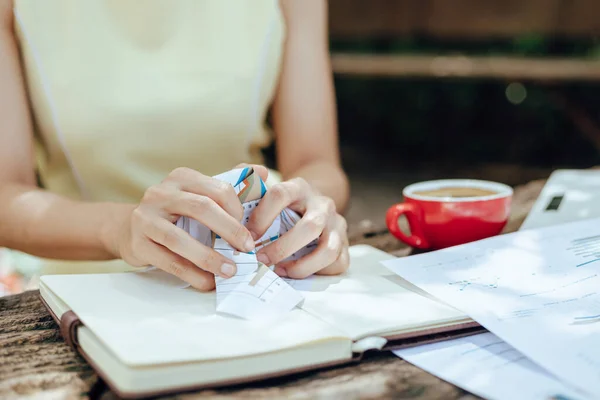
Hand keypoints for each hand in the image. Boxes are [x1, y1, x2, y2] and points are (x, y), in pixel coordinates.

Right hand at [113, 166, 267, 290]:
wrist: (130, 228)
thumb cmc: (176, 213)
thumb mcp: (200, 195)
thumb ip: (231, 184)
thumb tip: (263, 172)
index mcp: (181, 178)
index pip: (218, 189)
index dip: (238, 211)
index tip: (249, 230)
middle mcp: (160, 193)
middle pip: (201, 208)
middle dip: (229, 231)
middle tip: (247, 249)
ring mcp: (145, 218)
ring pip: (180, 239)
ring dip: (209, 258)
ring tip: (230, 271)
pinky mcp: (137, 243)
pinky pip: (168, 261)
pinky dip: (191, 274)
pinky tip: (207, 282)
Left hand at [246, 177, 348, 278]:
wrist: (314, 203)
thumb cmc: (283, 204)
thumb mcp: (268, 190)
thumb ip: (251, 182)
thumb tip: (244, 177)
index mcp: (299, 188)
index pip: (281, 194)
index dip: (262, 217)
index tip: (248, 236)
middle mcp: (322, 204)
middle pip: (310, 226)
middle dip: (282, 248)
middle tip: (261, 260)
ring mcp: (337, 224)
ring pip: (328, 249)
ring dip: (301, 266)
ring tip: (279, 270)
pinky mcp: (344, 244)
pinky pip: (338, 263)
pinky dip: (316, 272)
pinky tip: (295, 271)